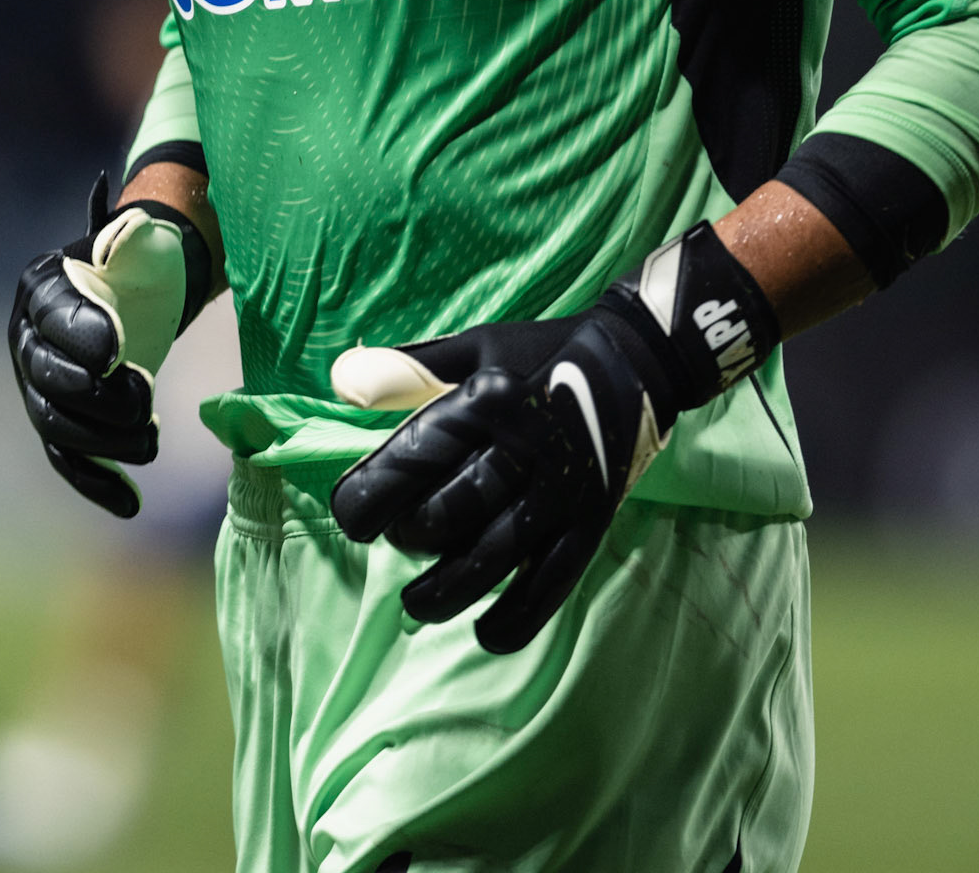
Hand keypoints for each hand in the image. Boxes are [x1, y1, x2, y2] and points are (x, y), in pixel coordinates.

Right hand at [9, 173, 199, 517]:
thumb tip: (124, 218)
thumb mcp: (137, 236)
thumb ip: (127, 232)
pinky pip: (67, 458)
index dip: (82, 334)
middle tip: (145, 399)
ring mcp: (37, 384)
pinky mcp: (59, 421)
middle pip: (47, 381)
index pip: (51, 317)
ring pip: (57, 426)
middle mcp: (26, 338)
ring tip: (152, 439)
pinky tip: (130, 502)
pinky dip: (96, 481)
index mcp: (40, 287)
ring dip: (104, 440)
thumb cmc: (139, 257)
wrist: (141, 287)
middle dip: (96, 397)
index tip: (119, 349)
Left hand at [329, 222, 778, 652]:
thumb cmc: (541, 355)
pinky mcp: (591, 523)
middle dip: (409, 536)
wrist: (639, 362)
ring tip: (417, 603)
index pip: (415, 457)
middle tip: (395, 539)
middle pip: (451, 512)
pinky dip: (518, 618)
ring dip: (447, 591)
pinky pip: (552, 585)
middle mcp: (525, 448)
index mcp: (489, 400)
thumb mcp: (476, 346)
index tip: (350, 510)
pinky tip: (486, 632)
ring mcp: (563, 492)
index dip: (371, 493)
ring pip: (495, 558)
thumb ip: (409, 369)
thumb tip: (340, 381)